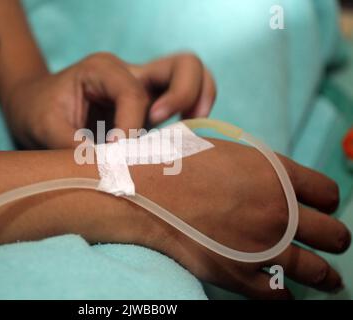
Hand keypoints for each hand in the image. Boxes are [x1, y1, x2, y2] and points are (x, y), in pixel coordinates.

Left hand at [4, 52, 215, 148]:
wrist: (36, 105)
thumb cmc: (38, 111)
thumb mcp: (44, 128)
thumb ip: (73, 148)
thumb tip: (108, 173)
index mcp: (103, 69)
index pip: (134, 94)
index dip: (131, 126)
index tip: (115, 151)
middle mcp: (130, 72)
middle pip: (183, 65)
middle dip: (185, 95)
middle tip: (166, 124)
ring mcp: (144, 88)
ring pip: (191, 77)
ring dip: (199, 101)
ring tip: (190, 131)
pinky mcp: (150, 107)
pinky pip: (183, 102)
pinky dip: (191, 117)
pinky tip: (181, 141)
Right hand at [128, 138, 349, 298]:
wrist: (144, 192)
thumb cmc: (179, 165)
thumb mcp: (228, 152)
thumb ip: (262, 168)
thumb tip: (278, 183)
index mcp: (277, 175)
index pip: (329, 194)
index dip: (328, 203)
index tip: (323, 208)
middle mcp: (279, 211)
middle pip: (333, 233)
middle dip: (333, 238)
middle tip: (329, 241)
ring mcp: (263, 247)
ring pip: (318, 270)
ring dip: (325, 274)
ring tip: (329, 278)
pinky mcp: (241, 275)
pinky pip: (280, 295)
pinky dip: (285, 294)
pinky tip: (284, 290)